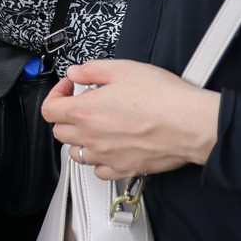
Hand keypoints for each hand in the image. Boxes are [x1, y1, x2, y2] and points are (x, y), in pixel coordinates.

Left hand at [42, 59, 221, 180]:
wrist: (190, 124)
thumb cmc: (163, 98)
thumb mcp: (123, 69)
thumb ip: (92, 70)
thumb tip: (76, 73)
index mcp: (85, 112)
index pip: (49, 109)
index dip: (56, 94)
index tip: (70, 88)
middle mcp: (91, 137)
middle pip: (60, 132)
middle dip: (67, 116)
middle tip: (83, 105)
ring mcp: (107, 157)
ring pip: (76, 154)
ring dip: (80, 140)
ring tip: (95, 126)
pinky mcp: (124, 169)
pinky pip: (99, 171)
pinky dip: (99, 161)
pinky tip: (109, 148)